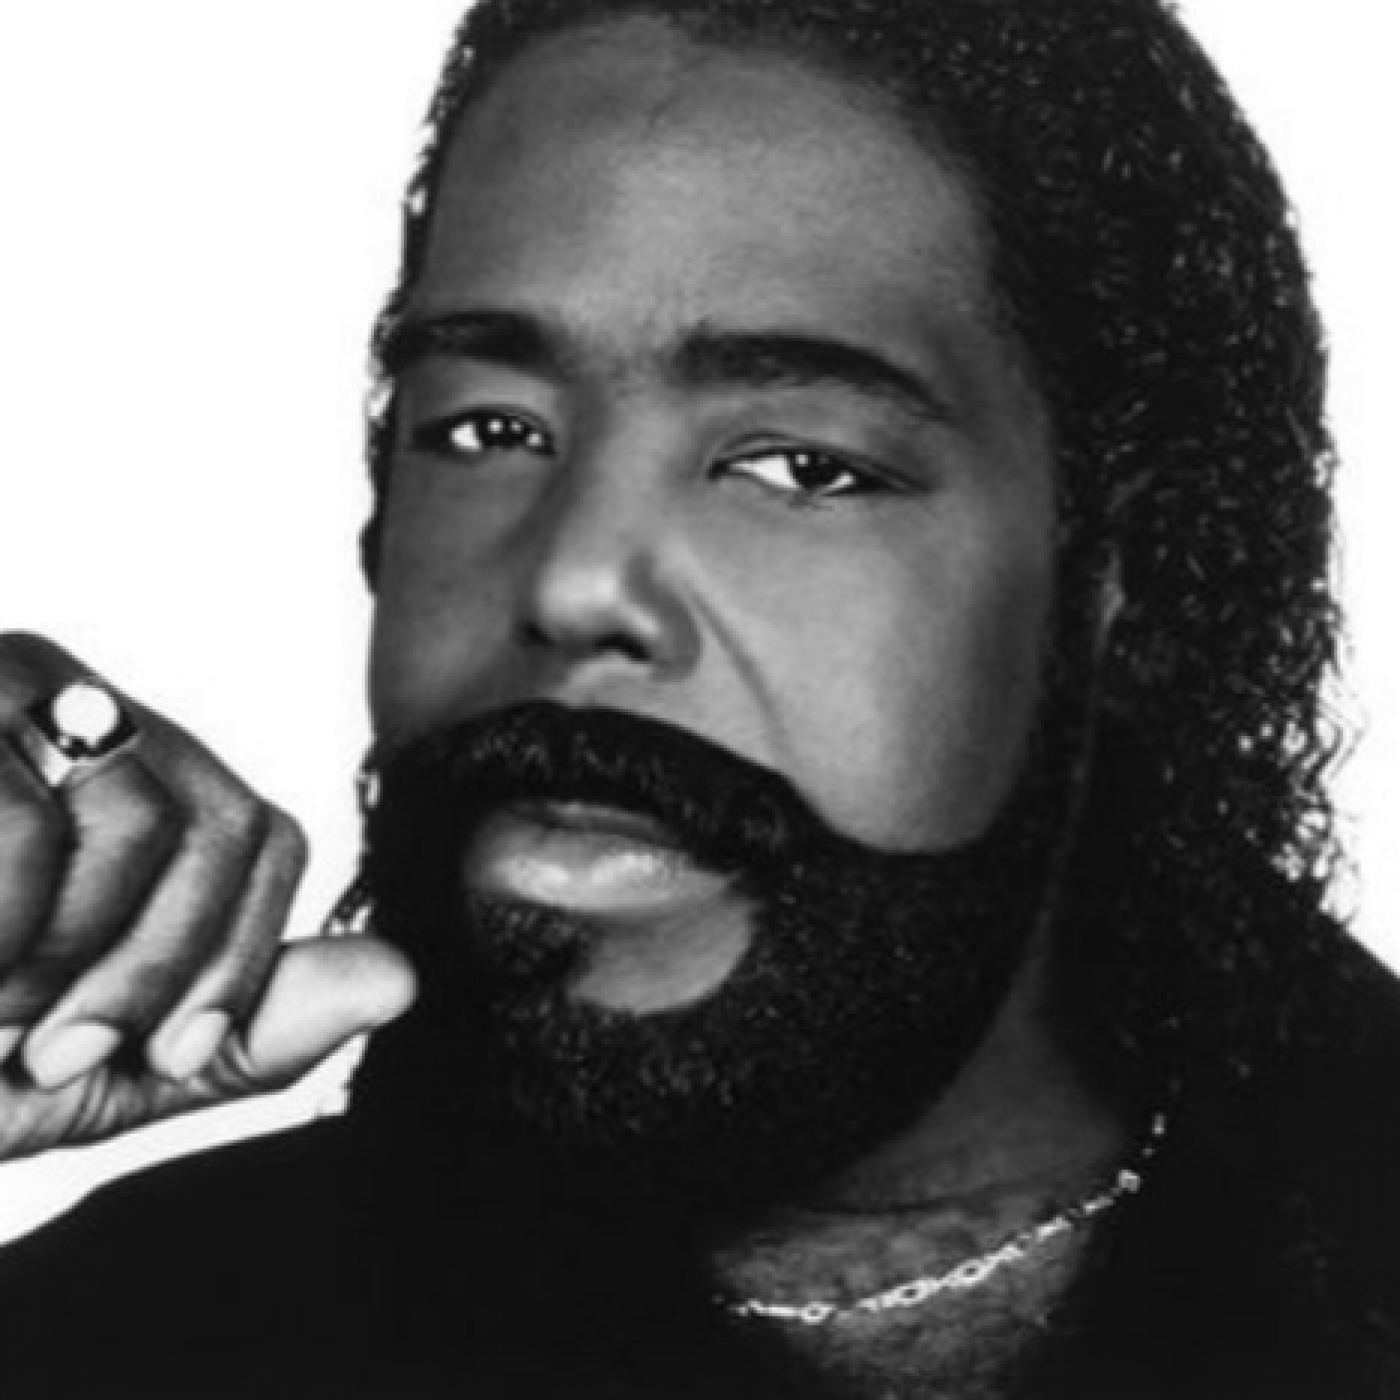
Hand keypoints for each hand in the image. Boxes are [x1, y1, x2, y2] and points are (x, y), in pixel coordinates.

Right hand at [0, 633, 415, 1160]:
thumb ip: (242, 1028)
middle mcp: (70, 700)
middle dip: (157, 969)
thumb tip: (409, 978)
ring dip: (56, 960)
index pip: (265, 834)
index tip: (166, 1054)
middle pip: (219, 820)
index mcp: (124, 772)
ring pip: (132, 818)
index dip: (238, 957)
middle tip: (49, 1048)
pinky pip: (24, 830)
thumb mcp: (94, 1062)